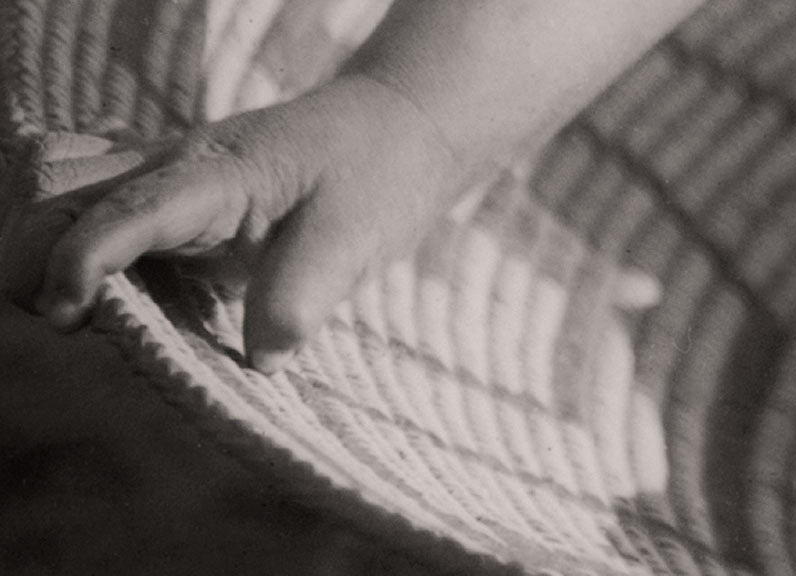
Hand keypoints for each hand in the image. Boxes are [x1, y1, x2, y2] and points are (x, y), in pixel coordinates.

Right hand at [0, 75, 460, 372]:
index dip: (81, 262)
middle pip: (59, 189)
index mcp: (217, 173)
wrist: (393, 131)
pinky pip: (102, 206)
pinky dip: (81, 243)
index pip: (124, 209)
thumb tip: (257, 359)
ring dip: (48, 246)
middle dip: (34, 254)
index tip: (72, 320)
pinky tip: (107, 285)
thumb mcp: (355, 234)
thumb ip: (303, 293)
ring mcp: (173, 177)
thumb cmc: (376, 173)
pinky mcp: (182, 199)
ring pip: (66, 190)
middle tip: (67, 322)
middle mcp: (178, 167)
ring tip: (75, 310)